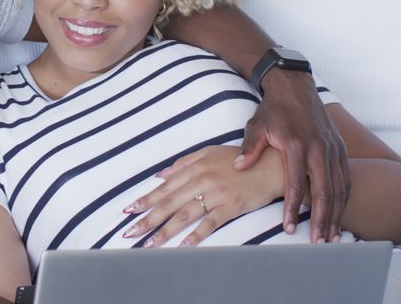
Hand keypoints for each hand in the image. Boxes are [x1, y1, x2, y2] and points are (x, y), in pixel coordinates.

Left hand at [121, 146, 282, 246]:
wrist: (272, 165)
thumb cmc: (240, 159)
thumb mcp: (210, 152)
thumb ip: (184, 162)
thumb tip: (160, 174)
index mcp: (195, 166)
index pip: (164, 187)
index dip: (145, 200)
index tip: (128, 211)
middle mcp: (202, 179)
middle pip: (168, 203)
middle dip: (147, 219)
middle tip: (129, 232)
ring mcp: (216, 194)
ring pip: (184, 215)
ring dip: (164, 232)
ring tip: (149, 244)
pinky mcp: (230, 206)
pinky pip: (209, 223)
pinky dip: (195, 235)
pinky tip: (182, 247)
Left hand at [237, 69, 349, 242]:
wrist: (296, 87)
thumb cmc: (274, 109)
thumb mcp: (257, 125)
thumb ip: (250, 148)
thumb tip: (239, 167)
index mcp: (297, 144)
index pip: (296, 183)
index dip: (292, 208)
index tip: (288, 228)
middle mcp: (319, 149)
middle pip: (324, 191)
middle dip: (321, 220)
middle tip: (317, 243)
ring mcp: (333, 149)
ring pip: (339, 188)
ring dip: (336, 214)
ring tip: (330, 237)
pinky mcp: (340, 148)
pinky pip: (346, 178)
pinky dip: (344, 199)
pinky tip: (339, 215)